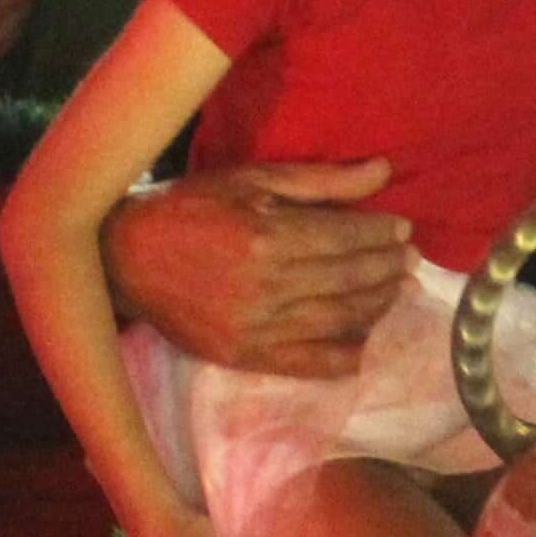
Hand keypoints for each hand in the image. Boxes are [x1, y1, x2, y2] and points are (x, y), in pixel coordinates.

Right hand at [99, 160, 411, 379]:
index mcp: (268, 235)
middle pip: (349, 279)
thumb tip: (384, 172)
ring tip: (397, 291)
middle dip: (388, 267)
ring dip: (376, 306)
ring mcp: (257, 327)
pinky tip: (365, 344)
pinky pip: (310, 364)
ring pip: (338, 320)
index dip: (381, 233)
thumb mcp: (252, 181)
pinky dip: (344, 357)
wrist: (125, 258)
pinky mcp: (245, 356)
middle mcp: (267, 285)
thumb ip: (321, 181)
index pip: (346, 237)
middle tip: (410, 260)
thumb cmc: (190, 208)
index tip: (402, 229)